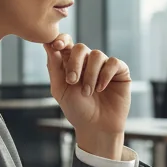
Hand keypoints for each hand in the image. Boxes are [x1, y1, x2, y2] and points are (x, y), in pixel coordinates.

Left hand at [45, 35, 130, 159]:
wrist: (96, 127)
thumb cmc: (77, 110)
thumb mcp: (60, 89)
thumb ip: (54, 66)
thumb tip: (47, 43)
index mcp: (71, 63)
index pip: (66, 43)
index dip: (61, 40)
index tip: (56, 45)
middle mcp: (88, 62)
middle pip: (80, 47)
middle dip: (75, 63)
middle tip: (72, 81)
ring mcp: (104, 65)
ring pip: (96, 55)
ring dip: (90, 75)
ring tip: (88, 92)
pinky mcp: (120, 71)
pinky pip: (113, 63)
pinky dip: (105, 75)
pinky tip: (101, 88)